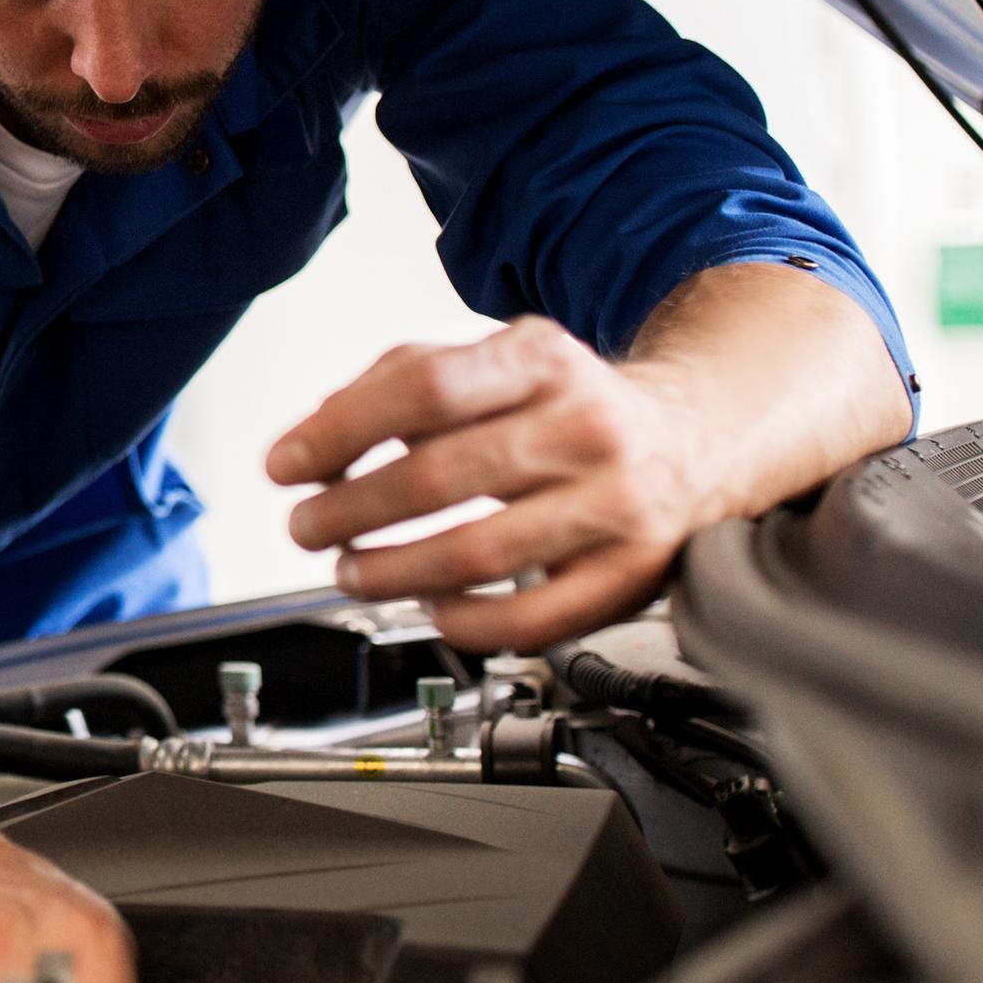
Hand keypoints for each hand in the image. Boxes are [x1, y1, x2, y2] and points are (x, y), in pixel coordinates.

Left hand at [271, 315, 704, 650]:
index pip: (423, 388)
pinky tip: (428, 608)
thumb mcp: (494, 362)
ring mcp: (615, 505)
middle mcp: (586, 428)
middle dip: (348, 510)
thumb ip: (397, 384)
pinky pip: (533, 618)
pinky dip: (464, 622)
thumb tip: (312, 439)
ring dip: (392, 572)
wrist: (698, 437)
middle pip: (439, 474)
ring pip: (479, 553)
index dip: (338, 430)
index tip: (285, 464)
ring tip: (351, 571)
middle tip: (306, 527)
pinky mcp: (631, 574)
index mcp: (540, 361)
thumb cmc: (567, 404)